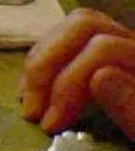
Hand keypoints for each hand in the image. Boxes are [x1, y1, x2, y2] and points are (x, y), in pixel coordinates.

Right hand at [21, 8, 134, 133]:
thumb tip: (99, 75)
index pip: (104, 49)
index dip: (70, 82)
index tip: (52, 124)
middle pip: (85, 26)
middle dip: (48, 64)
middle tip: (31, 108)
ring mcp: (129, 50)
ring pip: (75, 28)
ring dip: (43, 60)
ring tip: (27, 98)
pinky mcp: (116, 63)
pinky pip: (74, 42)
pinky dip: (49, 60)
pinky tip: (38, 89)